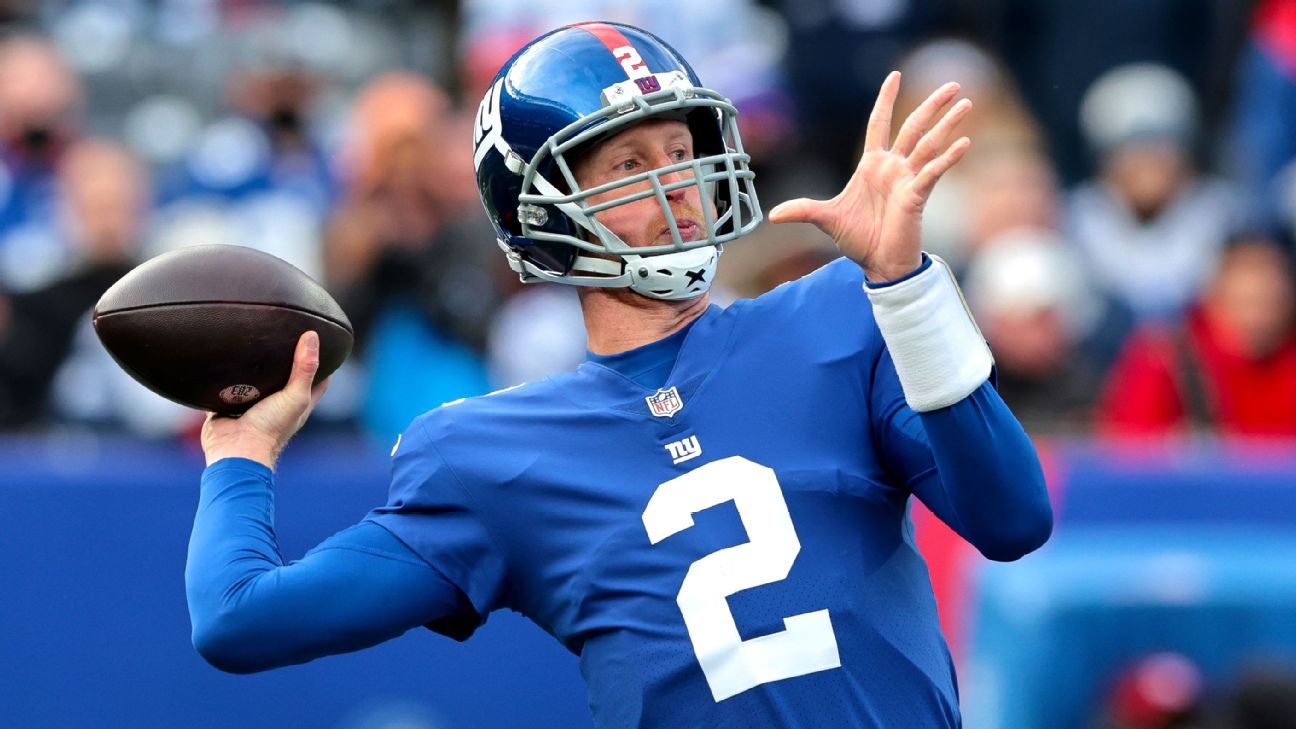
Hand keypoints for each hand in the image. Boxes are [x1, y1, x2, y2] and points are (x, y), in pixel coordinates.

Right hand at [201, 331, 330, 469]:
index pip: (316, 381)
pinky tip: (224, 356)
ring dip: (253, 366)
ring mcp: (251, 405)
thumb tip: (313, 336)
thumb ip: (305, 368)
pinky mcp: (228, 404)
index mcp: (296, 404)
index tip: (319, 342)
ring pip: (254, 380)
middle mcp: (276, 404)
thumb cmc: (270, 427)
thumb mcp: (295, 395)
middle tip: (283, 334)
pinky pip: (226, 385)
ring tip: (252, 339)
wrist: (234, 448)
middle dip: (284, 360)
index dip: (320, 363)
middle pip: (284, 378)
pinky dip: (226, 374)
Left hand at [768, 72, 972, 281]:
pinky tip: (964, 143)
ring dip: (947, 124)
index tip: (894, 74)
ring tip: (966, 102)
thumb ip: (803, 209)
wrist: (876, 265)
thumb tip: (773, 215)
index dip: (885, 100)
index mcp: (872, 165)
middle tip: (953, 84)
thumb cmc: (857, 240)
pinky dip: (947, 158)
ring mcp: (908, 180)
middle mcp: (893, 167)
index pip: (879, 123)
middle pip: (913, 127)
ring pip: (929, 144)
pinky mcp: (917, 196)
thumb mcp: (826, 219)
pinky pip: (933, 172)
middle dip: (931, 105)